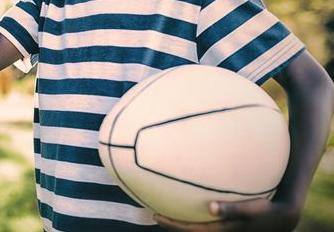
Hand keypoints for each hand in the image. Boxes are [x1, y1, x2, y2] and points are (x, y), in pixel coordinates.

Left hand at [153, 198, 299, 231]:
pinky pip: (205, 226)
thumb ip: (231, 209)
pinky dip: (193, 221)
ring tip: (165, 212)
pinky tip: (188, 209)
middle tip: (153, 215)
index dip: (172, 225)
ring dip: (181, 224)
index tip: (155, 216)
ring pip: (197, 230)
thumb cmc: (267, 210)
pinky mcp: (228, 229)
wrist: (283, 218)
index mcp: (222, 231)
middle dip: (172, 225)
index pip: (191, 230)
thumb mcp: (252, 209)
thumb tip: (209, 207)